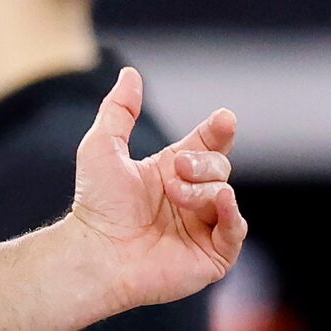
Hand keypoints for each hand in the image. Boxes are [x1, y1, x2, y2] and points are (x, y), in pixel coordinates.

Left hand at [67, 68, 245, 307]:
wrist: (95, 251)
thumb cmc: (95, 205)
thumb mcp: (102, 147)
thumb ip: (119, 109)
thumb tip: (130, 73)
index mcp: (173, 172)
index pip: (208, 144)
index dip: (218, 130)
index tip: (223, 119)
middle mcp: (192, 199)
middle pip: (221, 165)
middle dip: (202, 163)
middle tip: (177, 170)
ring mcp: (203, 228)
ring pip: (226, 195)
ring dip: (203, 190)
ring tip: (175, 197)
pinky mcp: (210, 257)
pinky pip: (235, 232)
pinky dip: (231, 216)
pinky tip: (221, 201)